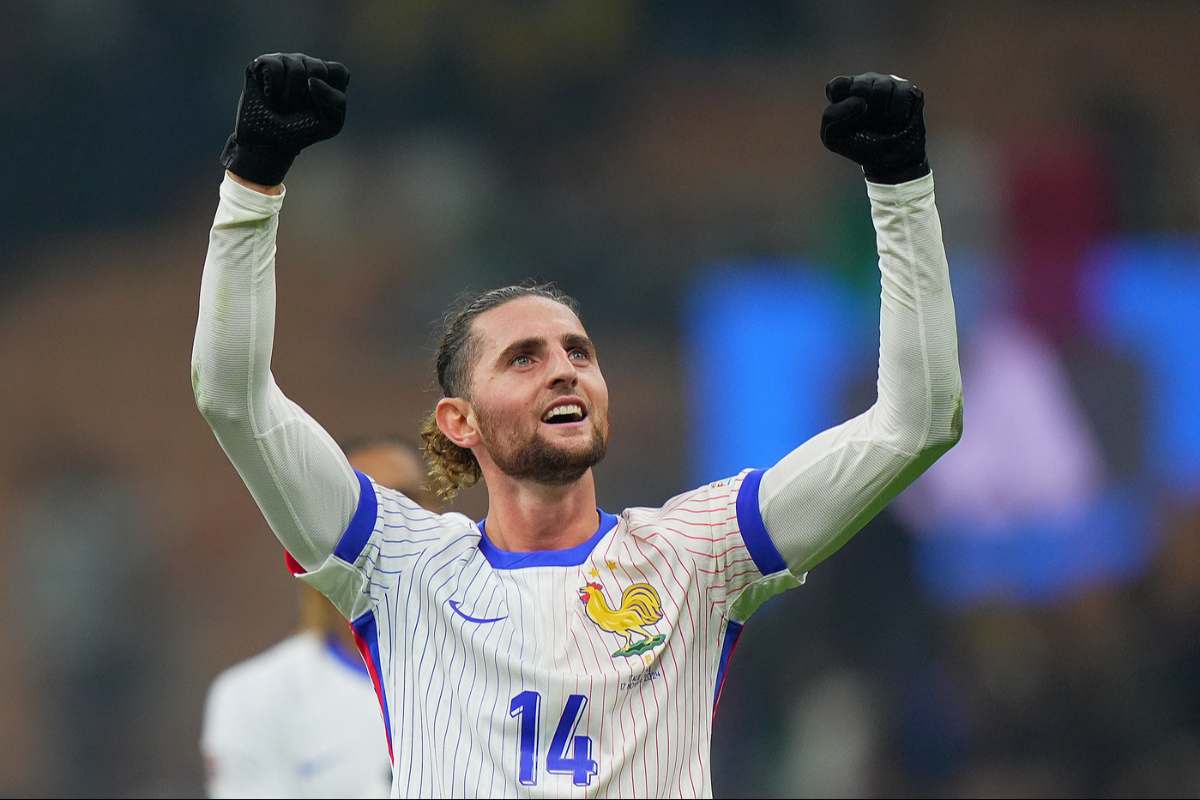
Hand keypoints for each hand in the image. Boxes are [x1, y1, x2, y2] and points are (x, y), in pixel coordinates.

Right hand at [219, 53, 349, 185]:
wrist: (269, 140)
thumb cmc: (303, 129)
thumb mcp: (330, 121)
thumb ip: (333, 99)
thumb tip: (312, 80)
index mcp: (328, 77)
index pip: (340, 71)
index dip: (330, 92)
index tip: (321, 108)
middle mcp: (308, 64)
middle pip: (318, 68)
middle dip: (308, 96)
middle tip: (299, 109)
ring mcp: (286, 60)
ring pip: (296, 69)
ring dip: (289, 96)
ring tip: (282, 105)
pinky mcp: (264, 62)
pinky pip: (275, 68)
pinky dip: (273, 88)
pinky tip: (269, 95)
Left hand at [819, 72, 927, 183]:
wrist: (890, 161)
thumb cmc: (859, 144)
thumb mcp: (833, 136)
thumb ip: (831, 116)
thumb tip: (861, 102)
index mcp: (846, 91)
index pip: (837, 85)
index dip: (843, 104)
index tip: (849, 120)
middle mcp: (867, 82)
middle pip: (860, 85)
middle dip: (863, 111)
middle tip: (867, 123)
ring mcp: (890, 83)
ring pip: (881, 89)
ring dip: (881, 114)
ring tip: (884, 123)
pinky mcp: (910, 90)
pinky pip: (902, 96)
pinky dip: (898, 115)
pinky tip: (898, 120)